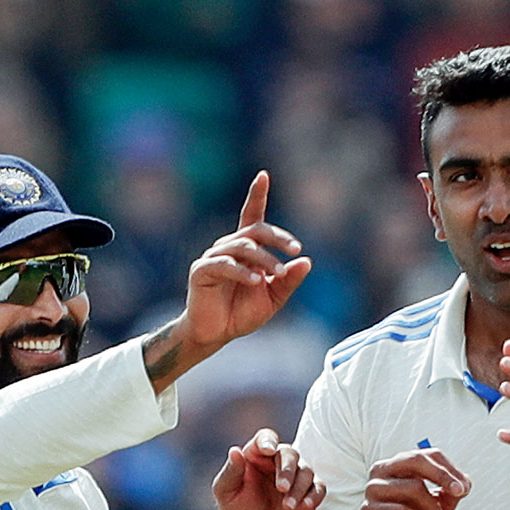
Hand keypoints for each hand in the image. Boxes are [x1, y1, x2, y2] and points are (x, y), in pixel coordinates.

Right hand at [182, 171, 311, 351]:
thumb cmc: (242, 313)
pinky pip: (224, 265)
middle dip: (277, 237)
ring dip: (265, 259)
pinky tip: (255, 281)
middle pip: (255, 231)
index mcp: (246, 250)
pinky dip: (242, 271)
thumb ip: (289, 280)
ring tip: (279, 273)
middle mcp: (228, 247)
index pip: (252, 217)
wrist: (217, 334)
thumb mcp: (273, 298)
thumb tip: (307, 261)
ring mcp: (213, 257)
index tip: (263, 176)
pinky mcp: (201, 271)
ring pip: (243, 247)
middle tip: (296, 249)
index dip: (256, 196)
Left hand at [212, 428, 325, 509]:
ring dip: (299, 487)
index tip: (269, 450)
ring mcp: (295, 477)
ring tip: (288, 506)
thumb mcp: (226, 491)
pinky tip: (306, 505)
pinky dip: (314, 495)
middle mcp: (277, 462)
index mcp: (256, 455)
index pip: (266, 438)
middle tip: (281, 488)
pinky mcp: (308, 492)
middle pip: (290, 453)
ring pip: (306, 471)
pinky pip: (318, 487)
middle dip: (287, 470)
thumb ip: (231, 471)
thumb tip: (234, 450)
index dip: (268, 441)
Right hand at [355, 448, 470, 509]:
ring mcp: (373, 490)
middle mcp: (382, 471)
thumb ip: (449, 494)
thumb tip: (464, 483)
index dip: (449, 468)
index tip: (465, 486)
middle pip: (416, 460)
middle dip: (443, 476)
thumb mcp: (436, 508)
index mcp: (397, 465)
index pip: (427, 455)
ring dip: (433, 508)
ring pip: (413, 487)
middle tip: (459, 492)